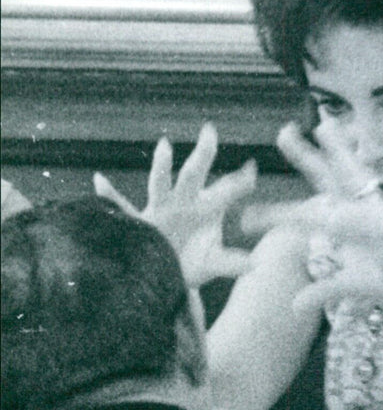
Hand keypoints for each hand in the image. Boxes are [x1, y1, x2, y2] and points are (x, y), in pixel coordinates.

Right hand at [94, 123, 256, 288]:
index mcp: (206, 208)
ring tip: (165, 146)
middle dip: (202, 154)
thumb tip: (256, 264)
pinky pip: (122, 208)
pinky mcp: (141, 224)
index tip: (252, 169)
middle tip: (210, 131)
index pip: (227, 188)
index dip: (240, 181)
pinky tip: (99, 180)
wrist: (165, 278)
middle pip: (193, 174)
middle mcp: (183, 203)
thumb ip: (232, 262)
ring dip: (162, 166)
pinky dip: (109, 194)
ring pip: (160, 183)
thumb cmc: (193, 263)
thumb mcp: (213, 263)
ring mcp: (160, 210)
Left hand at [242, 123, 382, 313]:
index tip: (248, 217)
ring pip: (353, 175)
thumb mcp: (350, 286)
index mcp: (342, 223)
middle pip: (325, 178)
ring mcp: (377, 210)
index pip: (304, 215)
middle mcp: (357, 209)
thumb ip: (323, 290)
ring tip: (324, 126)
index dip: (277, 215)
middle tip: (283, 132)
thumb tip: (294, 306)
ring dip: (340, 151)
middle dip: (304, 157)